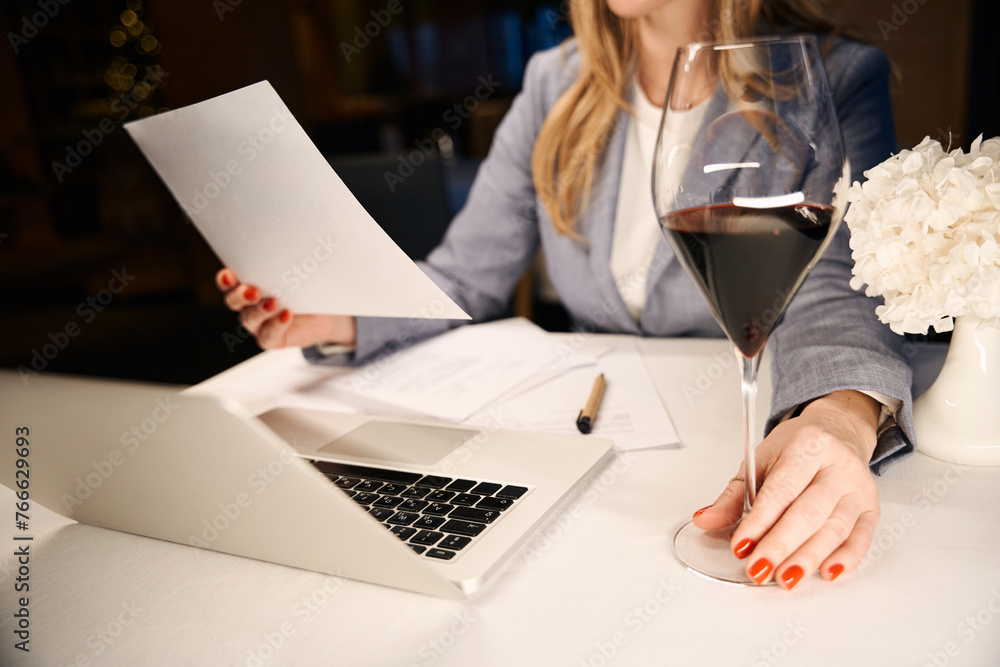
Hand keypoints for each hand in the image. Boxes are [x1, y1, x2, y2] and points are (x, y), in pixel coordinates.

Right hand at [216, 268, 355, 349]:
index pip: (228, 281)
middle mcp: (248, 304)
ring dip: (259, 310)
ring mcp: (259, 323)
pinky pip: (268, 336)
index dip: (225, 279)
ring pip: (249, 319)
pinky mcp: (272, 338)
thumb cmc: (310, 286)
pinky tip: (287, 315)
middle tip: (253, 291)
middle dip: (240, 295)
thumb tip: (298, 237)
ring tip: (274, 302)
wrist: (326, 315)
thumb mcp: (302, 269)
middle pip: (233, 301)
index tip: (230, 274)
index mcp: (249, 283)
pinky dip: (276, 325)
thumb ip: (293, 259)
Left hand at [692, 390, 880, 589]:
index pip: (781, 490)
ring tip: (784, 578)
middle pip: (809, 513)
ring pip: (835, 529)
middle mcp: (839, 465)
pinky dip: (845, 558)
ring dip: (807, 558)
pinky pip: (862, 538)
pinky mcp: (872, 508)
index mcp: (808, 445)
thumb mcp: (759, 462)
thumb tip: (706, 520)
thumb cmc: (794, 449)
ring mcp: (859, 487)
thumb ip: (734, 496)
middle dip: (781, 545)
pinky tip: (826, 573)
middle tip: (759, 568)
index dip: (759, 521)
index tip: (740, 545)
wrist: (835, 433)